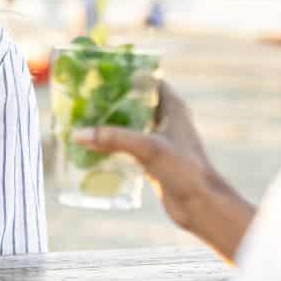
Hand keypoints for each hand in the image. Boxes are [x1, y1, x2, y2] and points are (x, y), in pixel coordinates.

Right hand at [71, 81, 235, 234]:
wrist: (202, 206)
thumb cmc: (185, 171)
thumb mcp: (149, 149)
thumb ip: (114, 139)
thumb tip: (77, 134)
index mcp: (172, 107)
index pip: (146, 81)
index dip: (124, 75)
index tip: (98, 74)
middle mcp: (165, 119)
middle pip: (132, 102)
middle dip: (108, 100)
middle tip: (81, 98)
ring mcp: (158, 140)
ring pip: (127, 125)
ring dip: (107, 123)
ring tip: (80, 120)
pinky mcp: (151, 159)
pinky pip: (125, 146)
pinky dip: (110, 144)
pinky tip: (90, 146)